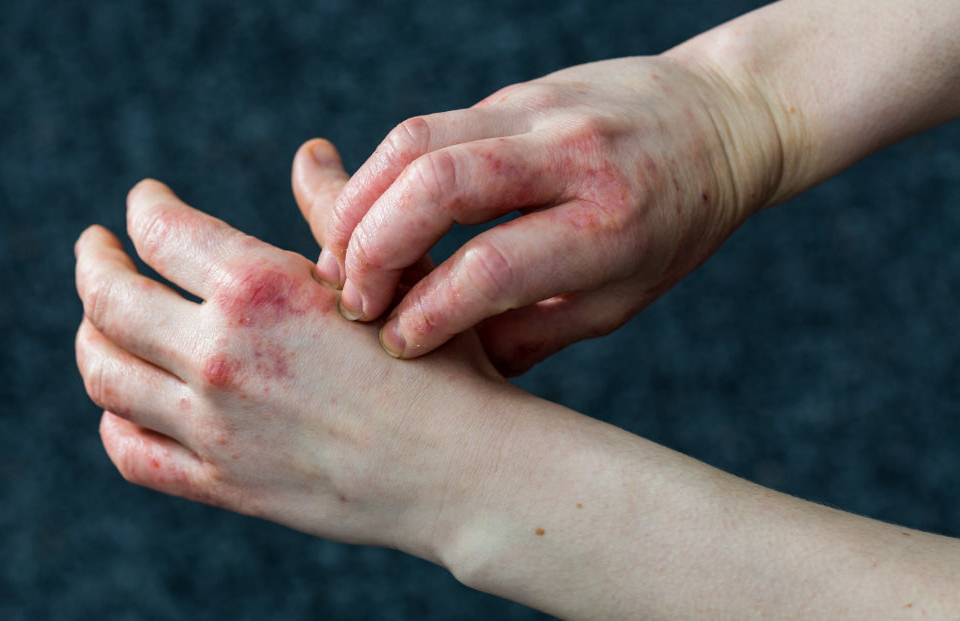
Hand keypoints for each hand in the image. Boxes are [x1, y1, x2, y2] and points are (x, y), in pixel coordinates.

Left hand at [74, 177, 509, 562]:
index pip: (159, 230)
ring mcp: (213, 426)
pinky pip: (131, 452)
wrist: (462, 470)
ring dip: (90, 335)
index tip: (140, 201)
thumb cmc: (444, 363)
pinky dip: (113, 419)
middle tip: (94, 248)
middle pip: (108, 298)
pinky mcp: (222, 484)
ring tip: (99, 319)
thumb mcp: (393, 274)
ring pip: (105, 373)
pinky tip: (123, 403)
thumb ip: (334, 212)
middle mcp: (219, 355)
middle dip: (93, 262)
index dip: (140, 207)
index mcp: (259, 289)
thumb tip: (309, 152)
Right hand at [313, 55, 782, 373]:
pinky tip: (371, 215)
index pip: (493, 266)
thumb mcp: (624, 297)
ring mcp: (540, 109)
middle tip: (351, 300)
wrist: (721, 118)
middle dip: (373, 248)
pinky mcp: (515, 92)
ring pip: (417, 140)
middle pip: (439, 184)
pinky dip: (383, 173)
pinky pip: (430, 126)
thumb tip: (452, 369)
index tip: (397, 344)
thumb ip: (535, 331)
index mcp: (611, 225)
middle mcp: (573, 156)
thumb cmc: (676, 224)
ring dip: (359, 202)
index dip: (428, 312)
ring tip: (339, 258)